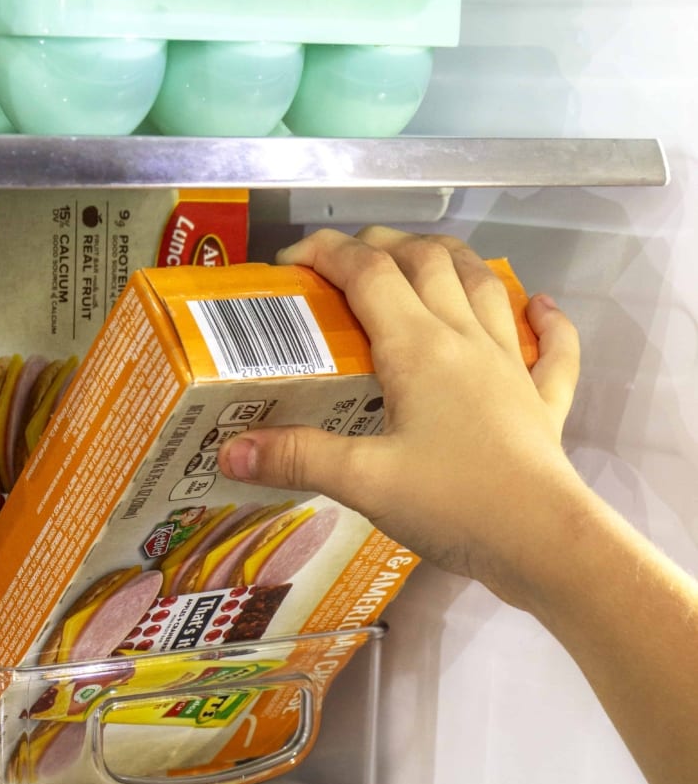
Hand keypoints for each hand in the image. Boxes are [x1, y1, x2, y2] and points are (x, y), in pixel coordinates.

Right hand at [217, 226, 583, 611]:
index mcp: (418, 347)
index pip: (369, 273)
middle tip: (350, 257)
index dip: (328, 253)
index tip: (292, 262)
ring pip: (485, 286)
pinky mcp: (543, 402)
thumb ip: (297, 458)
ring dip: (453, 260)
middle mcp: (466, 339)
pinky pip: (553, 349)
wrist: (540, 538)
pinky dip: (547, 321)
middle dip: (385, 244)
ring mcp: (512, 366)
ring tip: (427, 257)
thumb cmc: (452, 503)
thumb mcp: (363, 482)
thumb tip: (230, 452)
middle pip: (428, 262)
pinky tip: (541, 306)